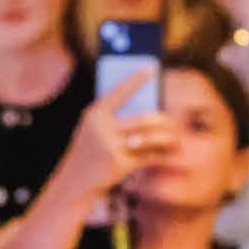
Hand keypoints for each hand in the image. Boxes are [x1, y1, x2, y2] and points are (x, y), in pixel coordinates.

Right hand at [47, 70, 180, 211]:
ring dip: (165, 139)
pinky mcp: (119, 164)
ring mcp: (110, 146)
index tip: (153, 66)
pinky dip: (160, 155)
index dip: (137, 78)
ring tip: (174, 139)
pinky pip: (147, 156)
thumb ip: (113, 118)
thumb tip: (146, 110)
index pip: (120, 91)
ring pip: (148, 138)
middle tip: (170, 120)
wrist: (74, 182)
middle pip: (143, 119)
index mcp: (95, 113)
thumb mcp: (93, 130)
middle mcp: (102, 127)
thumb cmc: (88, 152)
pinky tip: (169, 154)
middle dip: (161, 120)